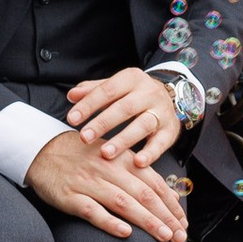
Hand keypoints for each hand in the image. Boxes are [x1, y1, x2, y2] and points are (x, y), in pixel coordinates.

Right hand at [25, 125, 187, 241]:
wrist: (42, 149)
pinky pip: (92, 210)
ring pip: (123, 203)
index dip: (171, 205)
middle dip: (165, 217)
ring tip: (164, 236)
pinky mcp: (71, 196)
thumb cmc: (84, 157)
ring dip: (146, 221)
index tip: (183, 223)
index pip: (154, 183)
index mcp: (123, 159)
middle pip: (144, 195)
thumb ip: (140, 175)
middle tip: (180, 236)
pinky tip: (125, 233)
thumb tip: (171, 196)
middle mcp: (109, 170)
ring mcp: (89, 183)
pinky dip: (109, 221)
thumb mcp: (114, 158)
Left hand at [63, 63, 182, 159]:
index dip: (89, 105)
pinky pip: (161, 142)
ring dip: (123, 140)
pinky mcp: (171, 129)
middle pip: (125, 108)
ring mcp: (162, 111)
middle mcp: (149, 92)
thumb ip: (92, 91)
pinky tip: (138, 163)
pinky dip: (150, 153)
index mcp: (132, 78)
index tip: (72, 119)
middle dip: (103, 124)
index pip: (108, 90)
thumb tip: (72, 96)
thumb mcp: (115, 87)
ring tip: (106, 153)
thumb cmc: (134, 94)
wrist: (170, 98)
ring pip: (143, 125)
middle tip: (84, 138)